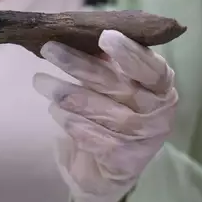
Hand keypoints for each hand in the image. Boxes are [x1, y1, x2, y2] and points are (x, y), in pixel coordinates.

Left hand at [33, 30, 177, 201]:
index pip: (152, 68)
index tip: (104, 36)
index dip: (129, 53)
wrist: (104, 168)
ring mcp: (144, 139)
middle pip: (118, 85)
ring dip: (67, 93)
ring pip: (101, 111)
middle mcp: (159, 113)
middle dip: (80, 65)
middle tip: (48, 49)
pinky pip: (91, 136)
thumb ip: (103, 62)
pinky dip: (69, 121)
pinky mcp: (124, 161)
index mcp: (161, 86)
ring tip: (41, 81)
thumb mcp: (110, 83)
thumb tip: (77, 33)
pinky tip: (54, 110)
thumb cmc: (108, 112)